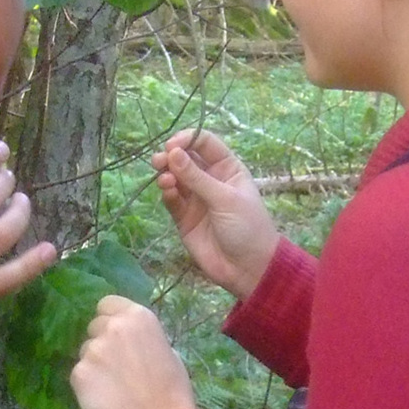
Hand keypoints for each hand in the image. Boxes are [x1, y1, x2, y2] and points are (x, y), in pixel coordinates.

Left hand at [71, 297, 198, 408]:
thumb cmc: (173, 391)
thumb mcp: (168, 351)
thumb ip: (143, 337)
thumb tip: (130, 339)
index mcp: (138, 317)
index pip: (107, 303)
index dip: (110, 318)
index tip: (116, 335)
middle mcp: (112, 327)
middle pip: (94, 325)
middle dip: (102, 340)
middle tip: (115, 364)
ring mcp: (93, 349)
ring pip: (85, 350)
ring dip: (94, 363)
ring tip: (112, 386)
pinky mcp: (78, 373)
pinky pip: (78, 373)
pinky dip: (88, 384)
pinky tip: (104, 398)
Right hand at [152, 130, 278, 298]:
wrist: (248, 269)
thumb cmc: (247, 227)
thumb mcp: (225, 199)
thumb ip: (197, 177)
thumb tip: (172, 152)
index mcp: (227, 168)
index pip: (204, 143)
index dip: (188, 139)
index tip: (172, 145)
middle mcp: (210, 179)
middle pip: (185, 158)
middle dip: (170, 156)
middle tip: (159, 161)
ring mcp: (196, 198)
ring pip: (174, 178)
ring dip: (166, 174)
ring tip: (164, 179)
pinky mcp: (183, 218)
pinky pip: (172, 199)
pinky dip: (167, 193)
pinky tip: (168, 192)